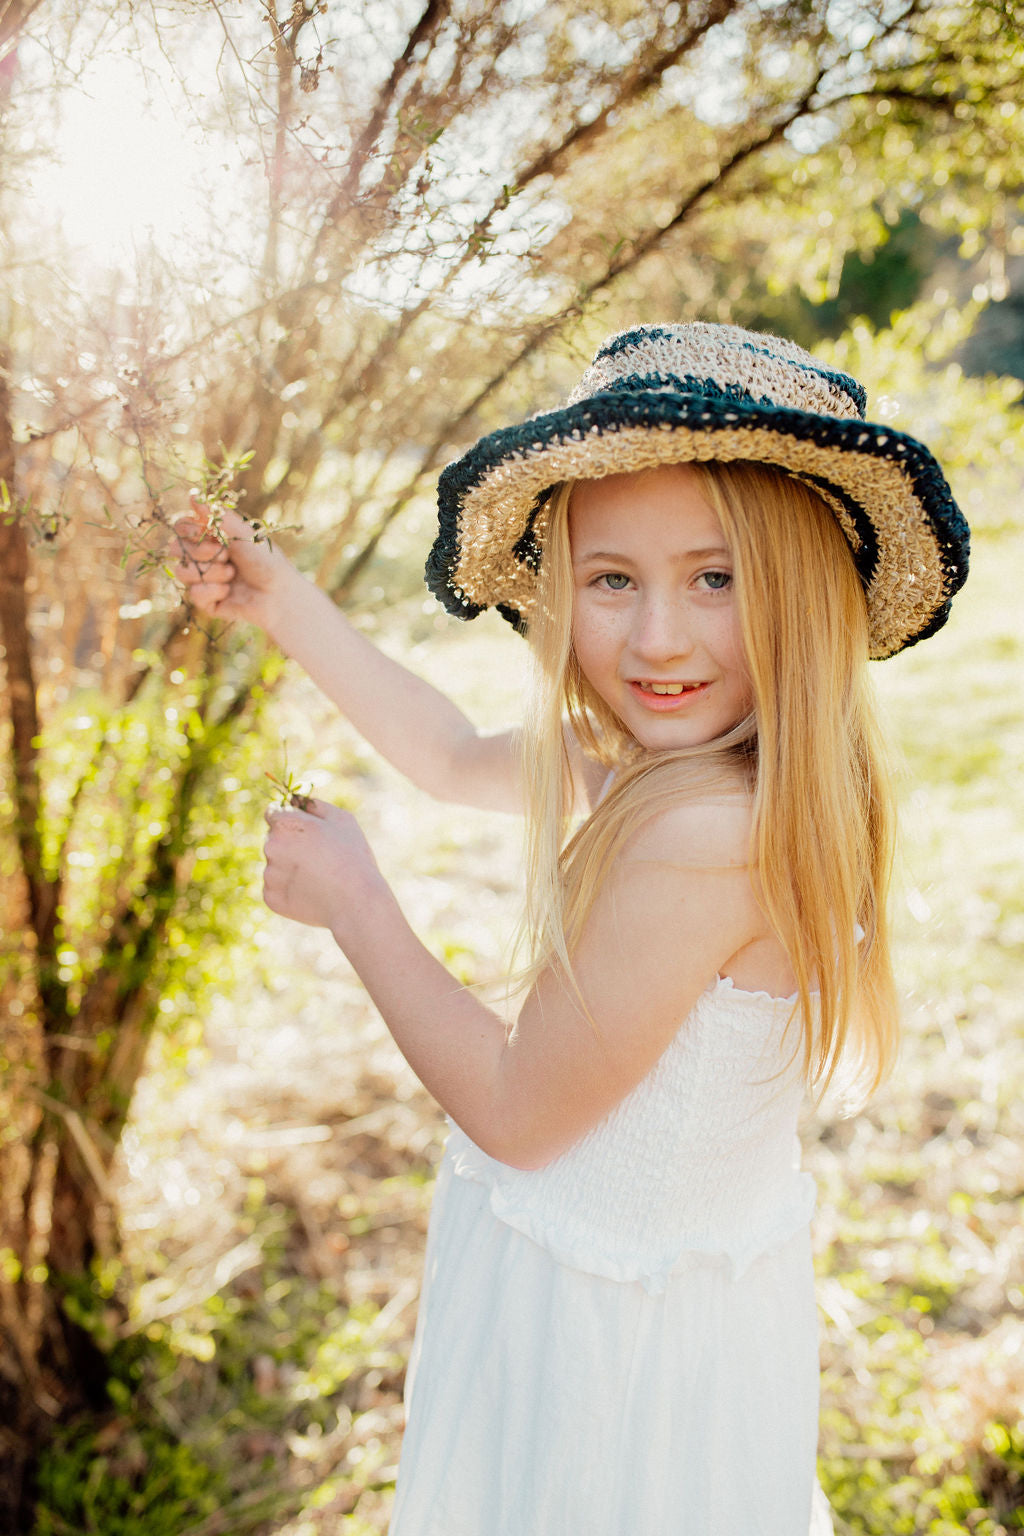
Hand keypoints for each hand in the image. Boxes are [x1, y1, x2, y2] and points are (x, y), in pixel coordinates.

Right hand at [172, 501, 291, 626]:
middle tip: (226, 556)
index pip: (181, 528)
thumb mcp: (242, 533)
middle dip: (201, 552)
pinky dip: (214, 591)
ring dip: (210, 572)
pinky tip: (229, 592)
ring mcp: (201, 579)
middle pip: (176, 549)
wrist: (278, 593)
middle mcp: (201, 557)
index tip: (202, 531)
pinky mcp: (204, 600)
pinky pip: (194, 594)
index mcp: (209, 537)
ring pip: (182, 572)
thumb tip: (192, 496)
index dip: (187, 529)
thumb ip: (217, 515)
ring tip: (232, 574)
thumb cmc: (265, 560)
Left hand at [262, 798, 384, 939]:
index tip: (302, 831)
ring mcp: (269, 874)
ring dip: (290, 868)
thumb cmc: (352, 857)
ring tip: (318, 877)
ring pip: (275, 865)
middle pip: (273, 840)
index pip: (273, 813)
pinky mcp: (270, 898)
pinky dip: (290, 889)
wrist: (355, 902)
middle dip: (290, 844)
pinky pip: (276, 888)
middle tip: (318, 857)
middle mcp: (270, 847)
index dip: (289, 820)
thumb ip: (316, 805)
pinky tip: (311, 891)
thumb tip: (298, 801)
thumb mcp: (342, 820)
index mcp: (285, 824)